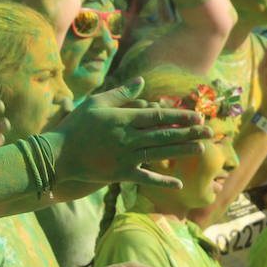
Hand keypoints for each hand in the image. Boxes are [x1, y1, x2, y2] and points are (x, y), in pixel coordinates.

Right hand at [49, 79, 212, 187]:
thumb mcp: (97, 103)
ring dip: (181, 151)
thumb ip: (121, 93)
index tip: (196, 115)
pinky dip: (162, 181)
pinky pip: (145, 177)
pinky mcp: (119, 174)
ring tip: (200, 148)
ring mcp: (124, 157)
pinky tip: (179, 183)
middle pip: (163, 134)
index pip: (157, 116)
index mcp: (123, 118)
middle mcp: (128, 138)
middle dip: (188, 132)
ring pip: (159, 153)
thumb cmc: (76, 125)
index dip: (179, 116)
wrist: (57, 155)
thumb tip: (143, 83)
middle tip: (208, 131)